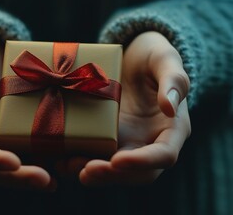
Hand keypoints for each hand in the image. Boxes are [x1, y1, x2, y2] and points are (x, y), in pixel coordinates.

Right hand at [0, 30, 53, 190]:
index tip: (13, 162)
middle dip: (20, 178)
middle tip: (45, 180)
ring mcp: (2, 139)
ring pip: (17, 167)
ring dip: (37, 175)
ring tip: (62, 177)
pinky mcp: (20, 133)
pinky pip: (33, 150)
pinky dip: (49, 158)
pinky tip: (69, 159)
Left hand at [79, 31, 190, 185]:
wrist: (131, 57)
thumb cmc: (153, 56)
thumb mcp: (165, 59)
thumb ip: (174, 80)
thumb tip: (170, 108)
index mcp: (172, 129)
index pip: (164, 155)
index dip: (143, 162)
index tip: (118, 160)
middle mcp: (149, 142)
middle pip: (136, 173)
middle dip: (112, 175)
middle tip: (85, 171)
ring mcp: (126, 143)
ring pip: (113, 170)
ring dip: (91, 173)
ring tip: (66, 167)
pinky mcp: (105, 138)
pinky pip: (94, 155)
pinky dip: (77, 161)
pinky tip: (58, 160)